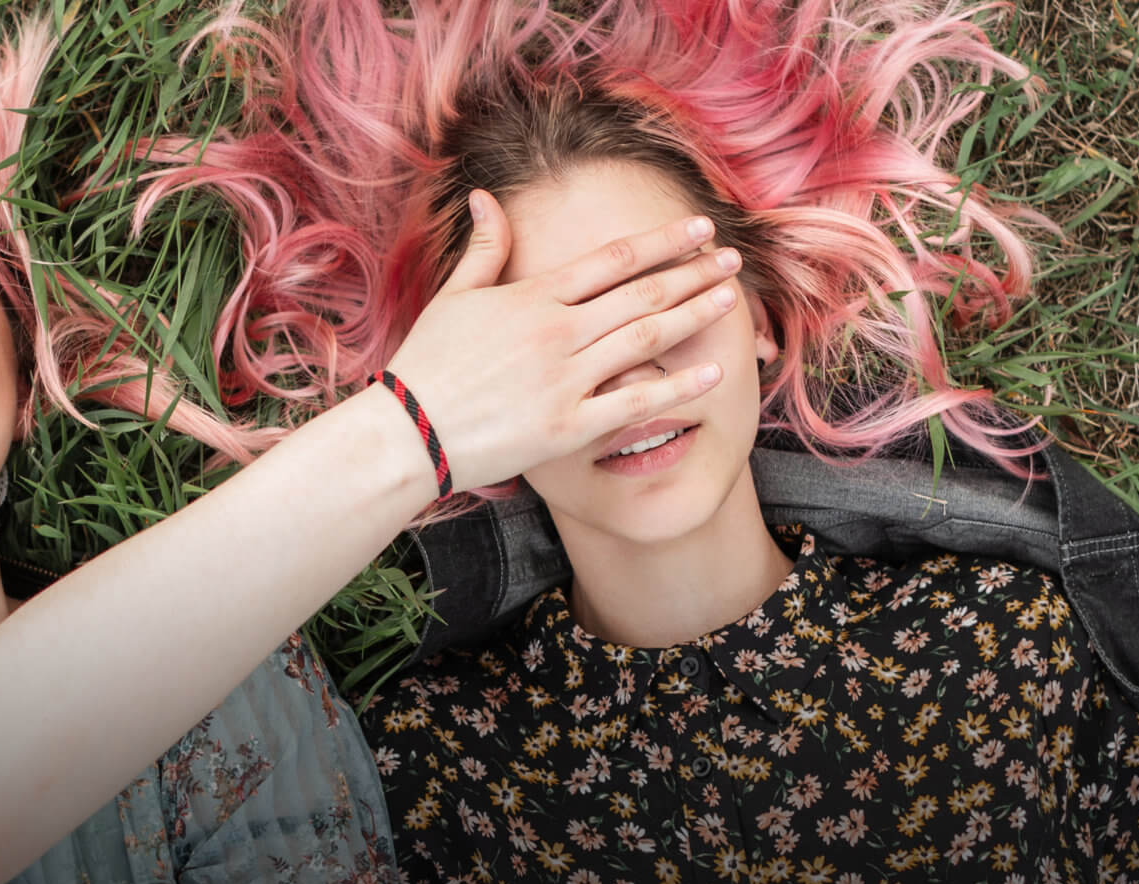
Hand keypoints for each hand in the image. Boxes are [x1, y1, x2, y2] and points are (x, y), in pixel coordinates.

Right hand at [383, 189, 740, 491]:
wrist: (407, 433)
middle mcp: (556, 331)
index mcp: (531, 295)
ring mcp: (565, 379)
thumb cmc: (427, 364)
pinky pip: (634, 401)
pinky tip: (712, 372)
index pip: (612, 259)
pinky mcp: (568, 425)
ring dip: (694, 314)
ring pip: (646, 338)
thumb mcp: (452, 296)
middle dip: (692, 272)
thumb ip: (483, 246)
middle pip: (640, 293)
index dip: (661, 241)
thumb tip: (488, 195)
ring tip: (730, 298)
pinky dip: (677, 386)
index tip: (698, 228)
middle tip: (731, 259)